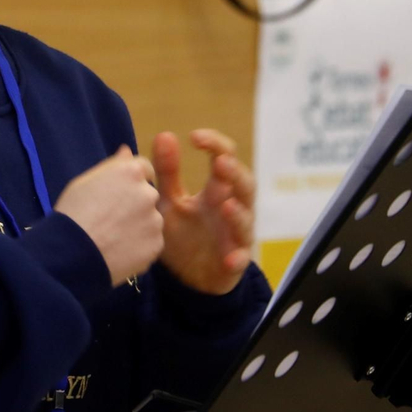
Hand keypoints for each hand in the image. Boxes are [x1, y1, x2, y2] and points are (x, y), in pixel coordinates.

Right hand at [54, 145, 164, 285]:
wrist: (74, 253)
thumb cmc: (73, 212)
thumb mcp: (85, 181)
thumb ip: (111, 165)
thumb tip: (126, 150)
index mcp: (131, 172)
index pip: (143, 167)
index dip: (130, 180)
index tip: (118, 192)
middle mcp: (149, 193)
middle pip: (148, 193)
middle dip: (136, 202)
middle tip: (113, 217)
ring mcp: (155, 220)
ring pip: (151, 219)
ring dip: (139, 224)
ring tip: (114, 236)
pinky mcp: (156, 245)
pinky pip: (151, 241)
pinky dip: (140, 244)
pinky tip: (120, 249)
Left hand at [153, 129, 255, 294]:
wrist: (187, 277)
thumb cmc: (184, 232)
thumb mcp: (170, 201)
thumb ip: (167, 172)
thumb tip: (164, 135)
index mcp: (216, 190)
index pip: (225, 159)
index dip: (215, 145)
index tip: (194, 137)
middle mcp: (231, 209)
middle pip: (245, 185)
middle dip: (235, 174)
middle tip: (221, 163)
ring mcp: (235, 236)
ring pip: (246, 221)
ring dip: (239, 213)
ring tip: (226, 206)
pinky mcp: (234, 263)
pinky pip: (241, 260)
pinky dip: (237, 258)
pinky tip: (229, 258)